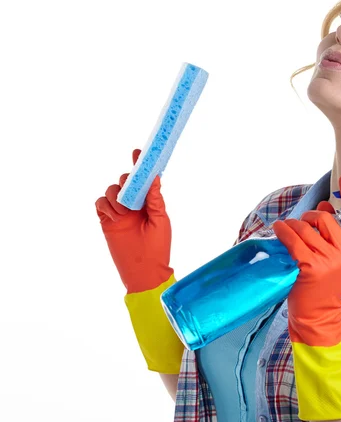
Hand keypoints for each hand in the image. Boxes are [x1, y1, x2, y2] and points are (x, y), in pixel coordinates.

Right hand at [95, 148, 173, 293]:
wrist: (144, 270)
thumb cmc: (158, 246)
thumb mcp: (160, 219)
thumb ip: (155, 199)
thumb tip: (155, 176)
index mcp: (149, 201)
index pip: (144, 179)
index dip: (140, 164)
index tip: (138, 151)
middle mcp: (133, 204)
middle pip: (125, 181)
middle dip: (127, 181)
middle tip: (130, 192)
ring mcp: (119, 212)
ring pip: (111, 191)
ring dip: (116, 197)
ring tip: (124, 212)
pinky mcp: (106, 220)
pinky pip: (100, 204)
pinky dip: (106, 206)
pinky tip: (115, 216)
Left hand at [272, 174, 340, 345]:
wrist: (318, 313)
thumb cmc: (324, 282)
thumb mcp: (335, 256)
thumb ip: (332, 231)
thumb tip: (325, 205)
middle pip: (324, 218)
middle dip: (308, 217)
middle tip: (300, 225)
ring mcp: (329, 260)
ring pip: (305, 228)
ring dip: (291, 225)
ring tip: (285, 230)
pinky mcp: (311, 267)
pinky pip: (293, 240)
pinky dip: (283, 231)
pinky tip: (278, 229)